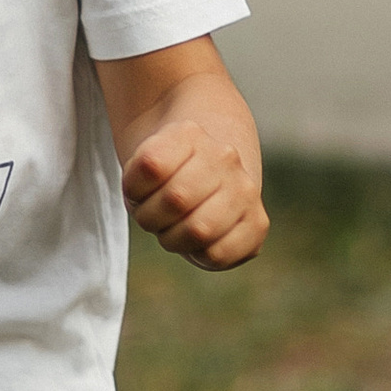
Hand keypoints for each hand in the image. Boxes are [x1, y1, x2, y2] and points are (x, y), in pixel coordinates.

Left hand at [121, 118, 266, 269]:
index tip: (138, 190)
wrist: (202, 176)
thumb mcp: (138, 166)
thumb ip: (140, 175)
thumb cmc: (163, 178)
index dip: (133, 189)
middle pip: (176, 200)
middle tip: (153, 216)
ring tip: (174, 229)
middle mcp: (224, 157)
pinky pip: (220, 254)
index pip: (151, 165)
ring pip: (199, 230)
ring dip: (173, 240)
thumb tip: (166, 202)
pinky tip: (198, 241)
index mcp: (190, 134)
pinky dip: (198, 256)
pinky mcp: (257, 223)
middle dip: (151, 218)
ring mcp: (245, 189)